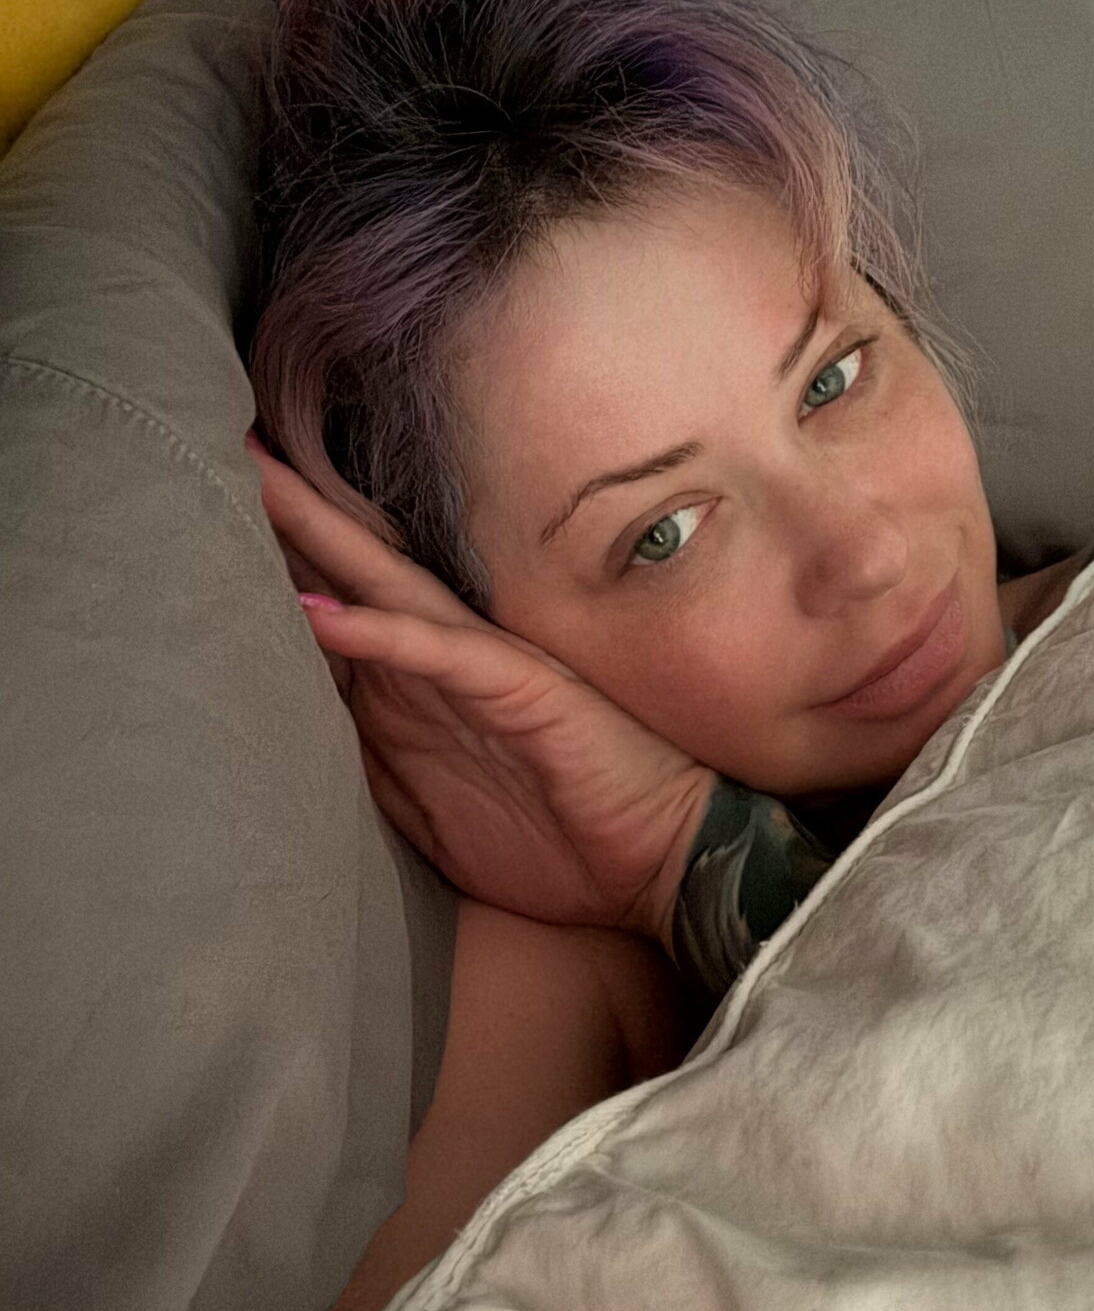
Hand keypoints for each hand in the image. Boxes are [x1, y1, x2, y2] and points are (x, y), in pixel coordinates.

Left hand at [243, 431, 715, 946]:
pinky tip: (321, 610)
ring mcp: (483, 666)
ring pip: (387, 586)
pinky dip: (378, 633)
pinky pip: (439, 653)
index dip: (281, 566)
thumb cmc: (562, 843)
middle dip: (289, 516)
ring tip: (260, 482)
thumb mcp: (440, 816)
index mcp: (426, 688)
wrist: (664, 860)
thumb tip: (302, 741)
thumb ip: (378, 769)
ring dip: (321, 537)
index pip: (340, 614)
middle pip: (355, 574)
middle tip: (225, 451)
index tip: (213, 518)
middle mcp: (447, 660)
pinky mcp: (519, 687)